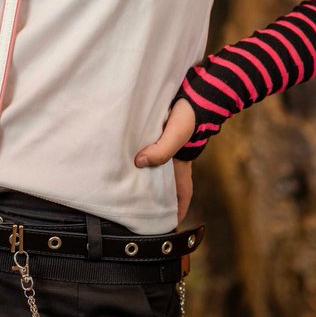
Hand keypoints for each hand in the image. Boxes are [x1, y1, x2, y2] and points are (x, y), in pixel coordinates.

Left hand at [134, 97, 195, 223]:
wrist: (193, 90)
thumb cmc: (190, 114)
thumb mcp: (177, 133)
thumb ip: (161, 149)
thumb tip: (139, 162)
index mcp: (182, 164)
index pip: (182, 194)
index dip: (177, 211)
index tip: (168, 226)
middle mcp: (173, 158)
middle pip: (162, 185)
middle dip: (153, 198)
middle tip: (136, 210)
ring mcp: (163, 146)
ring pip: (151, 168)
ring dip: (140, 176)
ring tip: (122, 187)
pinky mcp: (154, 134)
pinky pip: (144, 150)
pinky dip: (135, 157)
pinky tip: (123, 158)